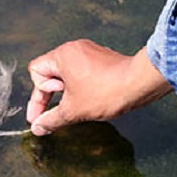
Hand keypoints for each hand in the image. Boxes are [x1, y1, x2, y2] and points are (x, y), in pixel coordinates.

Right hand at [26, 39, 172, 135]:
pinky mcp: (102, 58)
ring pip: (66, 73)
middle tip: (59, 110)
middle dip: (52, 94)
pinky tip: (90, 99)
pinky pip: (81, 71)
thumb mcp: (73, 111)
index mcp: (62, 56)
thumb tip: (38, 127)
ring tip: (78, 104)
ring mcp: (89, 51)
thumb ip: (51, 119)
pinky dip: (80, 86)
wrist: (140, 84)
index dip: (37, 97)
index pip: (36, 72)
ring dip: (67, 91)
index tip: (39, 116)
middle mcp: (74, 49)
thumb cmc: (106, 92)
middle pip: (50, 71)